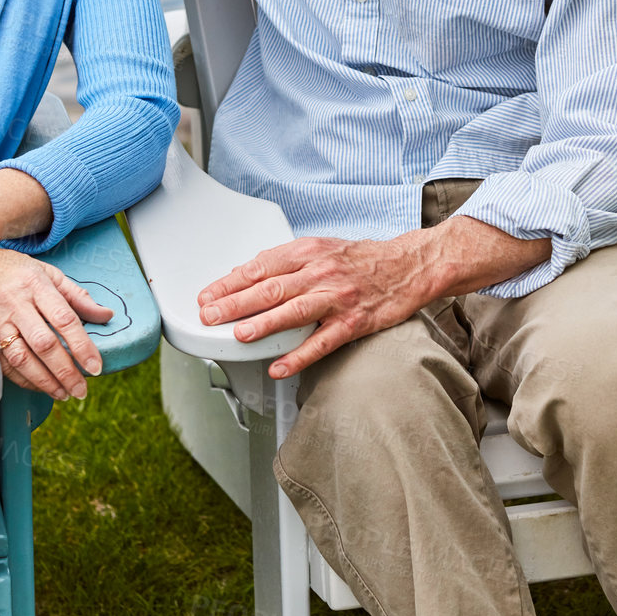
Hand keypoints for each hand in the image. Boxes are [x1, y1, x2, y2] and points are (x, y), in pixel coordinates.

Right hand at [0, 247, 113, 399]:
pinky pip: (2, 362)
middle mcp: (16, 303)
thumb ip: (77, 296)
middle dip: (65, 371)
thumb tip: (107, 315)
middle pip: (43, 343)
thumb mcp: (50, 273)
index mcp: (37, 285)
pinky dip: (23, 378)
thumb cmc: (17, 270)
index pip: (64, 319)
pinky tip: (40, 386)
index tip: (96, 366)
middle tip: (82, 390)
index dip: (82, 345)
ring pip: (21, 357)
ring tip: (64, 394)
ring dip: (44, 381)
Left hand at [197, 234, 445, 379]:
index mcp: (308, 251)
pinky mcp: (353, 323)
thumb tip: (248, 278)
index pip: (261, 266)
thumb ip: (287, 263)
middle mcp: (320, 272)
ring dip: (263, 324)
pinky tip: (279, 367)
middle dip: (236, 303)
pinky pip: (322, 342)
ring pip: (294, 311)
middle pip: (271, 287)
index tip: (208, 295)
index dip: (231, 282)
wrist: (408, 266)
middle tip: (210, 316)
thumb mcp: (322, 249)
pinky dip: (299, 356)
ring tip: (238, 335)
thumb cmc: (362, 260)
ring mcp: (337, 298)